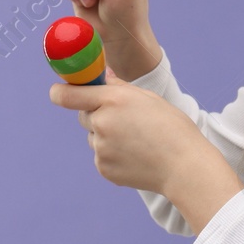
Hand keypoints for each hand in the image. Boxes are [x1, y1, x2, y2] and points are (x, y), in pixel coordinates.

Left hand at [48, 71, 205, 194]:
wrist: (184, 167)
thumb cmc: (172, 129)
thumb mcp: (148, 99)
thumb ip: (120, 87)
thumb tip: (103, 75)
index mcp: (113, 99)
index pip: (67, 95)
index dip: (60, 92)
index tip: (59, 91)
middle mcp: (102, 122)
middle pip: (83, 115)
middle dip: (97, 114)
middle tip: (125, 120)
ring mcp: (101, 148)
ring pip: (94, 136)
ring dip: (106, 136)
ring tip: (137, 141)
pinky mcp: (103, 168)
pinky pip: (101, 156)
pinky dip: (114, 154)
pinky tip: (136, 156)